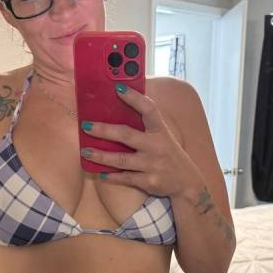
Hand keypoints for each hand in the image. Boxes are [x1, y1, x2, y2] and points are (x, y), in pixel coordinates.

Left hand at [79, 84, 194, 198]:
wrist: (187, 183)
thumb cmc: (168, 155)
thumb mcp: (163, 137)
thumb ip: (146, 126)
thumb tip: (120, 109)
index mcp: (161, 131)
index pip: (148, 109)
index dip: (134, 98)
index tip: (118, 88)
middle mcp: (157, 146)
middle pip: (127, 135)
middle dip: (104, 130)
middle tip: (86, 126)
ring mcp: (153, 165)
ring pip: (121, 159)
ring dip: (101, 156)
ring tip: (85, 151)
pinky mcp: (149, 181)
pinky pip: (126, 178)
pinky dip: (112, 176)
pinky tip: (99, 173)